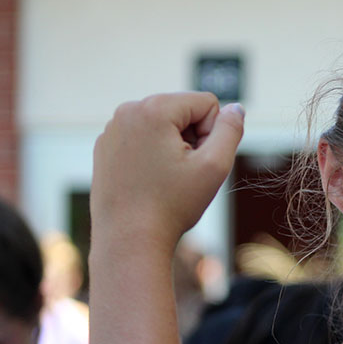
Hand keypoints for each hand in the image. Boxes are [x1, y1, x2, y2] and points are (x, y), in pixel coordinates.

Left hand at [90, 92, 244, 249]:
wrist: (129, 239)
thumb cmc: (171, 206)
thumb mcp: (214, 167)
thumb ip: (231, 131)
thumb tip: (235, 108)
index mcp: (153, 109)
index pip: (207, 104)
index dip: (212, 135)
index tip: (196, 163)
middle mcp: (128, 111)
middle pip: (184, 112)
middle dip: (192, 140)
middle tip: (181, 174)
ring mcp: (113, 128)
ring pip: (164, 127)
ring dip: (174, 148)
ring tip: (165, 179)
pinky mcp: (106, 146)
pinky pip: (143, 139)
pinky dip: (153, 156)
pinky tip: (149, 182)